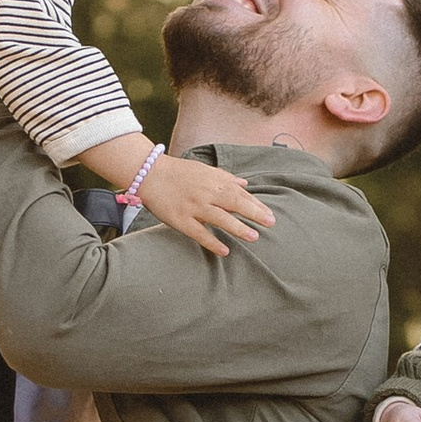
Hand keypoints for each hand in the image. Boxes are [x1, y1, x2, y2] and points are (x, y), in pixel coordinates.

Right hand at [135, 151, 276, 259]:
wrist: (149, 173)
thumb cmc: (178, 172)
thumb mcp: (204, 170)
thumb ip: (225, 178)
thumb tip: (245, 184)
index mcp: (213, 181)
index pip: (239, 193)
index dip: (255, 204)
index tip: (269, 214)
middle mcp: (206, 193)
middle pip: (234, 203)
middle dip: (254, 213)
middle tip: (271, 223)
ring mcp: (193, 207)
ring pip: (220, 218)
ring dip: (238, 228)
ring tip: (254, 237)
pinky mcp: (180, 220)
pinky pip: (199, 233)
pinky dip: (212, 242)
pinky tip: (225, 251)